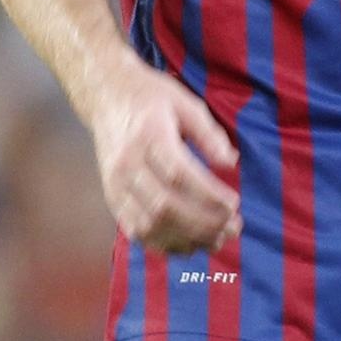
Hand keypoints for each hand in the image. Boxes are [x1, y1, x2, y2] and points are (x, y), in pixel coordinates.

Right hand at [84, 59, 241, 253]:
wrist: (105, 95)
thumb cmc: (151, 97)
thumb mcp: (185, 102)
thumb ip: (209, 133)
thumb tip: (231, 162)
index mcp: (148, 136)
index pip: (178, 174)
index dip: (208, 195)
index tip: (234, 204)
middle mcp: (127, 163)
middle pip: (164, 205)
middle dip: (202, 223)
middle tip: (234, 227)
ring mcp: (115, 183)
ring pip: (148, 224)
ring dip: (186, 238)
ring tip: (219, 240)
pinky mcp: (111, 196)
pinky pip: (135, 229)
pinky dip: (163, 244)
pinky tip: (191, 245)